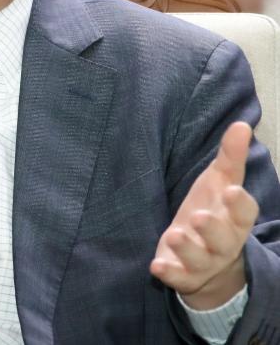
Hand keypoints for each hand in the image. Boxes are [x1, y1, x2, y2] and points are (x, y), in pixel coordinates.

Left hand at [150, 121, 258, 309]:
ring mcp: (202, 262)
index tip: (231, 191)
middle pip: (223, 241)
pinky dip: (168, 273)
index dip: (240, 204)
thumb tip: (241, 124)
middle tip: (198, 216)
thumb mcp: (222, 182)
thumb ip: (230, 156)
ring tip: (175, 234)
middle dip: (212, 229)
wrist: (207, 258)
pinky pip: (177, 277)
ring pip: (199, 259)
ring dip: (187, 248)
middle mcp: (223, 244)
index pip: (244, 214)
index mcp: (235, 219)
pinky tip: (157, 265)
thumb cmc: (216, 209)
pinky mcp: (182, 274)